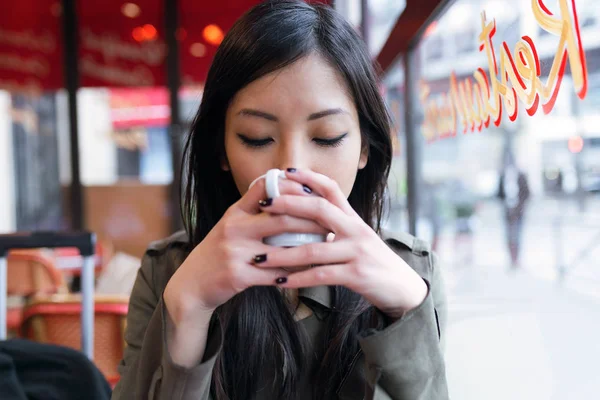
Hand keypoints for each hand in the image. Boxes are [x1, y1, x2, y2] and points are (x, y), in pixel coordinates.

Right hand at [164, 176, 326, 324]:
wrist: (192, 283)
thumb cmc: (219, 252)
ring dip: (308, 248)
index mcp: (235, 212)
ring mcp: (236, 252)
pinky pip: (275, 274)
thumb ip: (254, 210)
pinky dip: (294, 273)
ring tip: (326, 246)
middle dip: (311, 220)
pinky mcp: (238, 275)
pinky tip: (309, 272)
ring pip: (282, 247)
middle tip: (331, 223)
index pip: (264, 187)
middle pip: (281, 217)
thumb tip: (287, 194)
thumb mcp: (231, 225)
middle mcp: (234, 228)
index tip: (314, 192)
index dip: (291, 186)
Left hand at [253, 169, 427, 317]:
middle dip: (289, 206)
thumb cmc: (373, 261)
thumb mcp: (357, 237)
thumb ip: (336, 225)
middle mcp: (356, 230)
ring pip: (313, 249)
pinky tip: (279, 281)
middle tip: (263, 206)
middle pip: (319, 210)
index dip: (309, 178)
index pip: (331, 189)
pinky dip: (298, 279)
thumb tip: (305, 214)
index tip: (286, 171)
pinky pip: (321, 276)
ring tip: (259, 257)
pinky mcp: (356, 275)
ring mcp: (357, 252)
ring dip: (283, 254)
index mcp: (354, 218)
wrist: (401, 287)